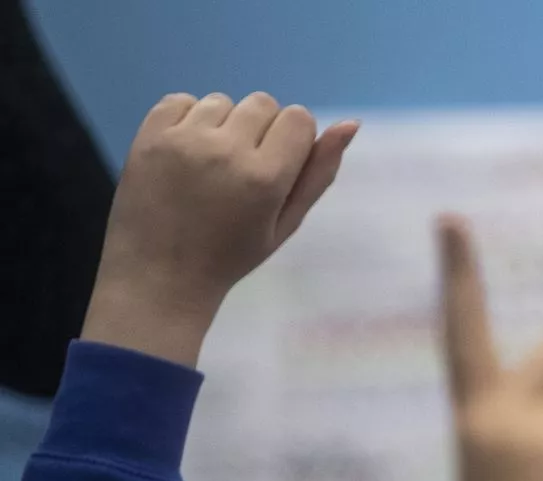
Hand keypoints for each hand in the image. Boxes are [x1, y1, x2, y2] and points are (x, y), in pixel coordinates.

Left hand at [83, 91, 358, 366]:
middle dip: (261, 130)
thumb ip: (318, 175)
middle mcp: (227, 150)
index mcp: (266, 178)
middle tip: (242, 171)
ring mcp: (184, 139)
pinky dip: (188, 120)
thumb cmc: (232, 256)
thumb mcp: (285, 224)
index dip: (293, 140)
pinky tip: (186, 153)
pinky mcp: (150, 135)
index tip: (277, 167)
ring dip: (224, 125)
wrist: (161, 276)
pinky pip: (181, 101)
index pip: (299, 118)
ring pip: (222, 101)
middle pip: (263, 103)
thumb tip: (350, 123)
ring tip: (211, 165)